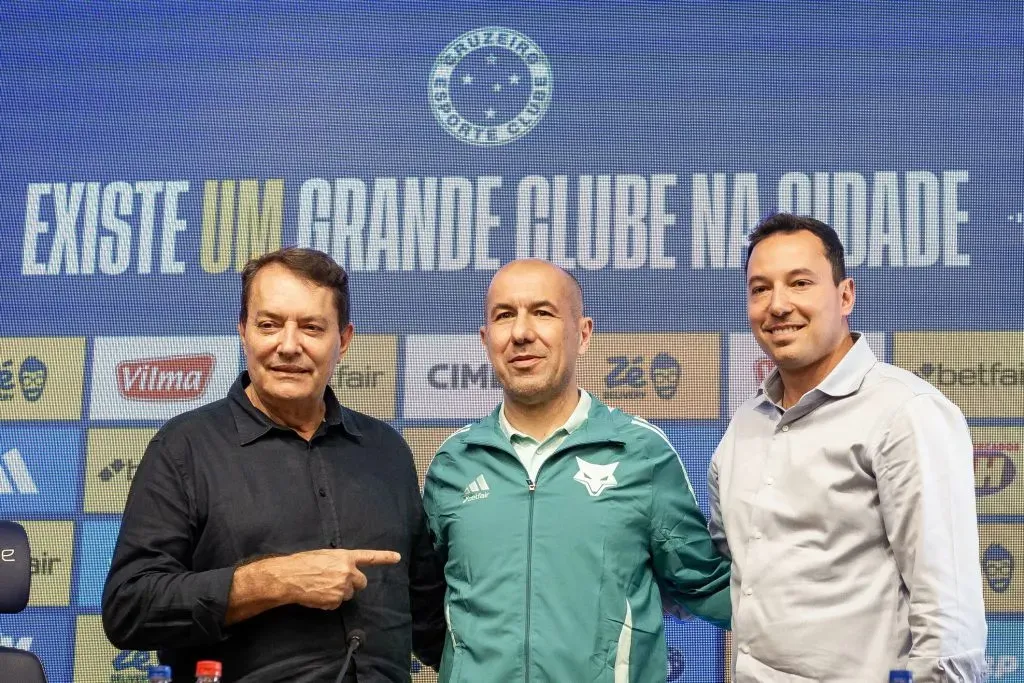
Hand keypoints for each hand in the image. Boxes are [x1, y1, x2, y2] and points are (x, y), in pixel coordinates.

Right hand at [268, 548, 400, 609]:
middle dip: (354, 584)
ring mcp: (343, 587)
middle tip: (338, 582)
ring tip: (322, 587)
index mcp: (345, 557)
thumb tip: (343, 569)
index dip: (384, 557)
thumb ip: (339, 562)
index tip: (397, 557)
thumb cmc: (303, 563)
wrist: (289, 577)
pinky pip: (337, 604)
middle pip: (362, 583)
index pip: (369, 557)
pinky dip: (329, 602)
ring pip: (348, 594)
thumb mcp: (325, 556)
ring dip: (340, 593)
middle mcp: (348, 572)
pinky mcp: (335, 600)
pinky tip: (318, 595)